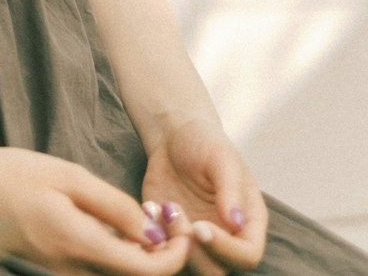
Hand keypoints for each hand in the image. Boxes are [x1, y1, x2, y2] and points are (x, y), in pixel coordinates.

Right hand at [0, 139, 190, 275]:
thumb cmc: (15, 176)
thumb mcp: (68, 176)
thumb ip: (113, 205)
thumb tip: (153, 232)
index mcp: (78, 243)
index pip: (146, 271)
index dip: (175, 254)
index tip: (180, 224)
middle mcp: (74, 270)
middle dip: (164, 254)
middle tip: (168, 217)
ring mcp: (67, 274)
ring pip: (122, 275)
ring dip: (145, 254)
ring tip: (148, 216)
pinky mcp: (62, 270)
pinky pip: (104, 269)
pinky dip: (124, 253)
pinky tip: (122, 224)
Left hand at [142, 119, 267, 273]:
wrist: (173, 137)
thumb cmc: (205, 142)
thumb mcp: (221, 158)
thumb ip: (230, 189)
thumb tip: (236, 222)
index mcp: (248, 222)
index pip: (247, 256)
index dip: (226, 249)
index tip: (201, 226)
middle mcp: (225, 237)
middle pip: (218, 270)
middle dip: (194, 249)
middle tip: (176, 214)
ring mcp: (197, 240)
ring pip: (189, 265)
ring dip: (172, 242)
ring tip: (163, 207)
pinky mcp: (171, 236)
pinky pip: (163, 252)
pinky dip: (153, 236)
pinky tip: (151, 207)